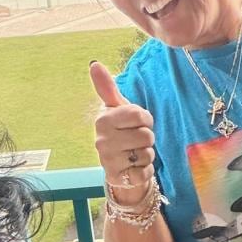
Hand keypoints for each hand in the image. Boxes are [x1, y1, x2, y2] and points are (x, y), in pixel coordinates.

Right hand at [90, 61, 156, 204]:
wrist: (118, 165)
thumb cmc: (121, 131)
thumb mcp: (116, 109)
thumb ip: (107, 88)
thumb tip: (93, 63)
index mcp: (103, 120)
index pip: (140, 115)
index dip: (146, 119)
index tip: (138, 123)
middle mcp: (102, 140)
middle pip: (146, 135)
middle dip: (147, 138)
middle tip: (136, 140)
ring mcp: (108, 160)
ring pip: (147, 154)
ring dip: (147, 154)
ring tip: (135, 153)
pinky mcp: (118, 178)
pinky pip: (144, 173)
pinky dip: (146, 171)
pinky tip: (135, 168)